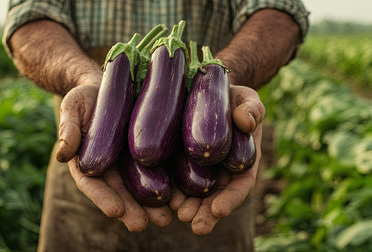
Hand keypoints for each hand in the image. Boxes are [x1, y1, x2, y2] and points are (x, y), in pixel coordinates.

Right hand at [56, 83, 171, 231]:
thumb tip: (61, 155)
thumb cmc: (86, 97)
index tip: (114, 211)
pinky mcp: (152, 153)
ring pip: (142, 187)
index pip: (92, 185)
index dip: (102, 198)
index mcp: (88, 162)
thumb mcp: (73, 107)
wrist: (112, 84)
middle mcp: (111, 167)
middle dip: (130, 210)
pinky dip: (171, 184)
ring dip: (153, 205)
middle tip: (142, 224)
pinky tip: (181, 196)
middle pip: (120, 193)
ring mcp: (133, 162)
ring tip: (165, 218)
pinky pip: (162, 170)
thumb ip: (67, 129)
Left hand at [169, 85, 264, 234]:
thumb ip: (251, 109)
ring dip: (184, 206)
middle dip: (205, 213)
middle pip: (214, 197)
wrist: (203, 89)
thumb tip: (245, 121)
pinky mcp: (173, 161)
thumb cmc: (230, 96)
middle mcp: (218, 171)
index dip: (231, 199)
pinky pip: (169, 177)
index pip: (240, 185)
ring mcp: (195, 168)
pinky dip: (164, 189)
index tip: (219, 210)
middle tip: (192, 223)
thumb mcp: (246, 99)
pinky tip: (154, 198)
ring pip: (191, 193)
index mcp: (240, 162)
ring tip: (174, 214)